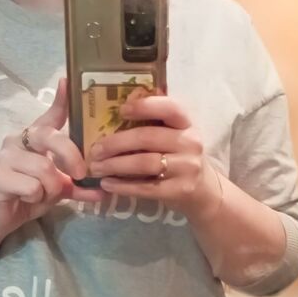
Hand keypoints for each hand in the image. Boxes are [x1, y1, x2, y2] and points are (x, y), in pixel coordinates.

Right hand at [0, 77, 105, 236]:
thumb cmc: (28, 195)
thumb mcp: (58, 189)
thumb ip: (78, 186)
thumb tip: (103, 190)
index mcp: (34, 138)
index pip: (50, 115)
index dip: (61, 99)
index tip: (67, 81)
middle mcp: (18, 140)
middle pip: (51, 137)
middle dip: (71, 156)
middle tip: (80, 175)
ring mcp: (5, 156)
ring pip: (45, 169)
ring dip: (51, 189)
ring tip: (43, 194)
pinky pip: (32, 186)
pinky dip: (36, 197)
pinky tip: (26, 198)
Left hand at [87, 93, 221, 216]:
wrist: (203, 189)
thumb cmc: (178, 155)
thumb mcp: (174, 134)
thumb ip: (154, 122)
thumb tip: (119, 106)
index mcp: (186, 123)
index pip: (170, 108)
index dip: (145, 106)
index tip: (121, 110)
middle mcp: (190, 142)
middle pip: (147, 138)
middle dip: (116, 143)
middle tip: (95, 149)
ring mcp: (187, 167)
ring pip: (145, 163)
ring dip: (115, 165)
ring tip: (96, 168)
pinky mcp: (180, 190)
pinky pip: (146, 187)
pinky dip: (123, 186)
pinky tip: (107, 184)